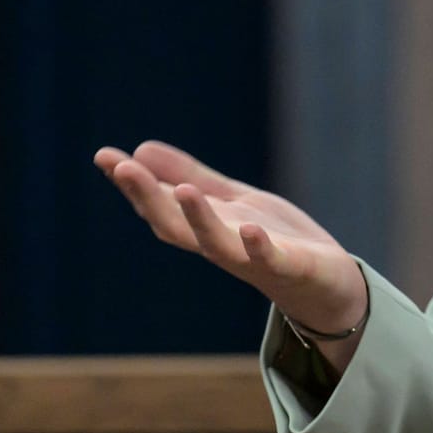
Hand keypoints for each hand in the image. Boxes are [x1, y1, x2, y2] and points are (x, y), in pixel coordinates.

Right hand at [93, 141, 368, 343]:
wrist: (328, 283)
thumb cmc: (275, 241)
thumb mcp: (231, 202)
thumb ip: (193, 178)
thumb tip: (140, 149)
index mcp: (205, 228)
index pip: (160, 205)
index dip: (133, 183)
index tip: (104, 156)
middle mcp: (221, 246)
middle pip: (175, 226)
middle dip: (148, 198)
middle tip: (123, 168)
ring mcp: (253, 260)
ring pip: (216, 245)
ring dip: (198, 220)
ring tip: (182, 191)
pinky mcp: (289, 268)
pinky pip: (270, 260)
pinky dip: (257, 247)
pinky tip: (249, 229)